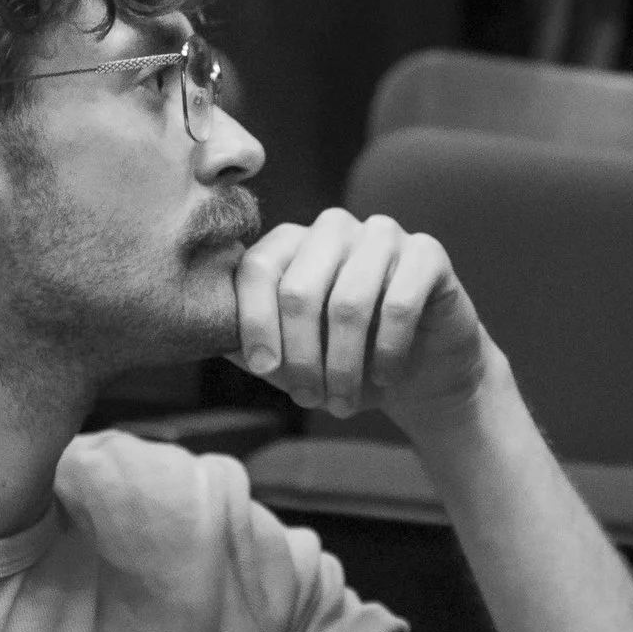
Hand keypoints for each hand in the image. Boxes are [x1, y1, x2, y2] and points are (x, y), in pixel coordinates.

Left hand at [230, 208, 494, 429]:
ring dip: (343, 366)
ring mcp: (382, 235)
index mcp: (291, 242)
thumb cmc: (348, 361)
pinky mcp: (427, 254)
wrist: (421, 371)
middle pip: (299, 290)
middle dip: (301, 358)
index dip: (255, 322)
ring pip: (348, 303)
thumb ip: (249, 345)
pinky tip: (385, 378)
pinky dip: (387, 352)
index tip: (265, 369)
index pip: (258, 268)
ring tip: (344, 403)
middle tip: (310, 401)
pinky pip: (398, 304)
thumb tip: (205, 337)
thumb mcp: (292, 359)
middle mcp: (333, 229)